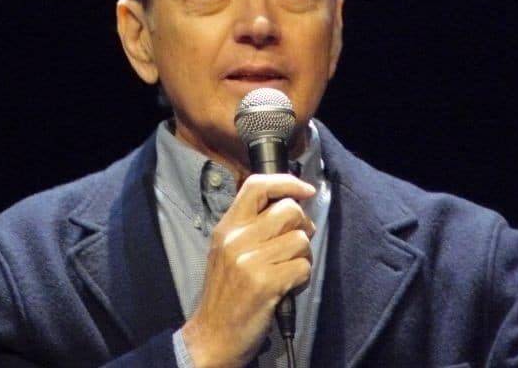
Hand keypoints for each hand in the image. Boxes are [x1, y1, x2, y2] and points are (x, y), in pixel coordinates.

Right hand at [181, 173, 315, 367]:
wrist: (212, 335)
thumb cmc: (226, 293)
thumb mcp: (227, 250)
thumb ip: (252, 225)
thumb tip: (291, 205)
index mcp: (227, 227)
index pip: (257, 185)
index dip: (287, 182)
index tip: (305, 190)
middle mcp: (236, 238)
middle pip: (289, 210)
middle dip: (302, 225)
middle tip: (295, 243)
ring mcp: (250, 260)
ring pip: (300, 239)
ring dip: (302, 255)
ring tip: (287, 269)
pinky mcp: (265, 283)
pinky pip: (303, 266)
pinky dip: (301, 277)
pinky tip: (287, 286)